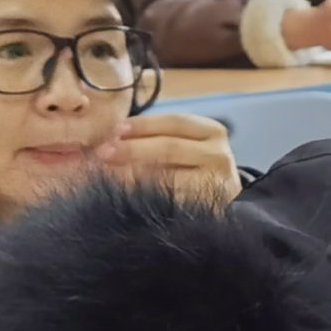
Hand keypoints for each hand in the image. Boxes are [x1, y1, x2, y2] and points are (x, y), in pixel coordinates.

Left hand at [103, 109, 238, 204]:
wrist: (227, 202)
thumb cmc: (196, 167)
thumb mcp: (185, 145)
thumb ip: (156, 138)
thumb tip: (113, 138)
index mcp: (211, 132)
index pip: (175, 122)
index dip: (143, 125)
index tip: (115, 130)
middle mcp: (218, 155)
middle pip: (171, 147)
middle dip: (133, 149)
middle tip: (103, 153)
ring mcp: (216, 184)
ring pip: (169, 177)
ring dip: (134, 176)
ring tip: (109, 175)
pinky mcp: (208, 208)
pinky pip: (171, 201)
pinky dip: (146, 197)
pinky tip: (127, 196)